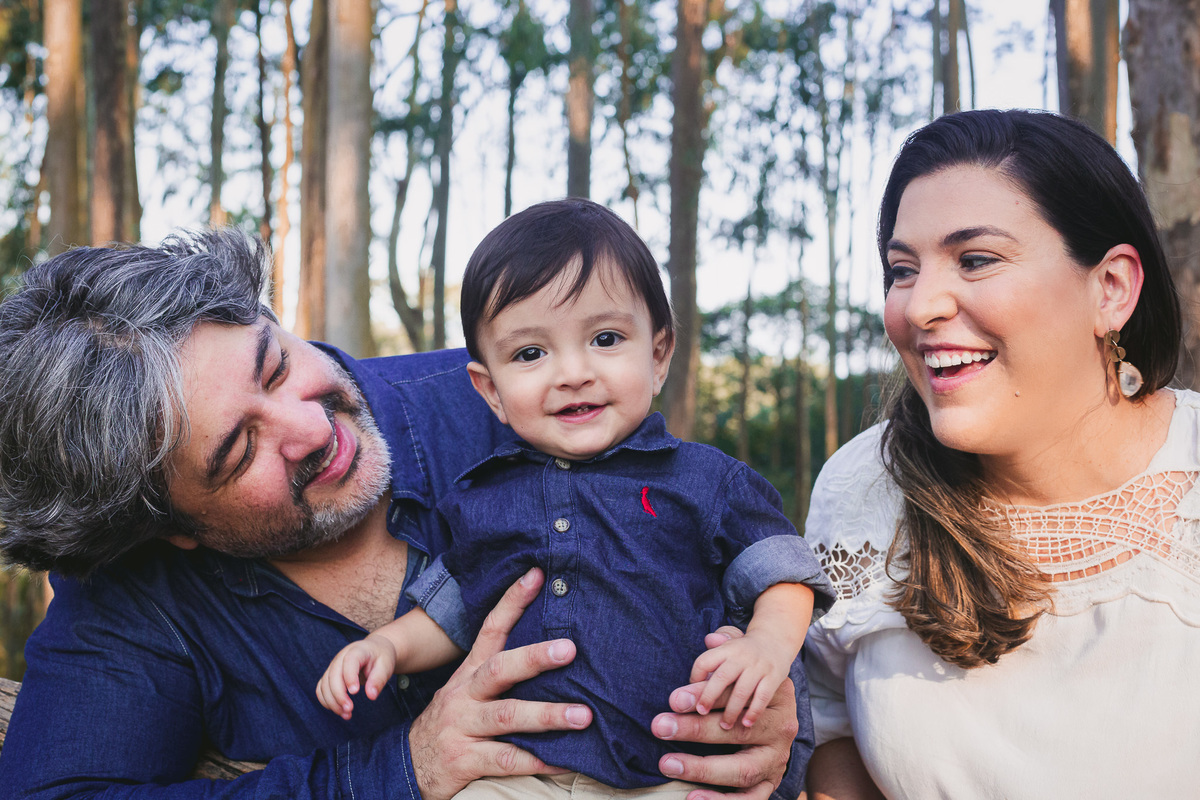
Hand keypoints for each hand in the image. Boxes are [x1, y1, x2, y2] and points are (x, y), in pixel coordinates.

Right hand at [315, 634, 396, 719]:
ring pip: (325, 685)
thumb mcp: (386, 666)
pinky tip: (339, 710)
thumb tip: (371, 696)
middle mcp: (341, 657)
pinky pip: (321, 689)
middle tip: (350, 710)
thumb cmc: (381, 657)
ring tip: (347, 715)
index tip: (355, 692)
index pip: (349, 662)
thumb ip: (379, 679)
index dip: (350, 677)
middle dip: (339, 695)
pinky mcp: (329, 675)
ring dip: (332, 702)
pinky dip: (327, 701)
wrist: (375, 650)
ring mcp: (333, 666)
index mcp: (357, 650)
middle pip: (333, 676)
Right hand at [408, 568, 593, 799]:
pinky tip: (566, 760)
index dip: (513, 601)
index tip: (538, 575)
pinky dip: (538, 760)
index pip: (491, 629)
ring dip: (548, 715)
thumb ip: (498, 673)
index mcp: (468, 673)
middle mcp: (464, 695)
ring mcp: (463, 727)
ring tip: (583, 716)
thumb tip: (548, 650)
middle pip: (499, 669)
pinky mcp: (465, 761)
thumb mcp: (464, 691)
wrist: (405, 768)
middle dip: (535, 658)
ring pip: (508, 715)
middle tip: (569, 649)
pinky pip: (507, 760)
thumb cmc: (450, 724)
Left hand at [654, 628, 797, 799]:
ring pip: (742, 768)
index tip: (673, 698)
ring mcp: (778, 759)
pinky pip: (750, 798)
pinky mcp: (771, 782)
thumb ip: (728, 648)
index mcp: (777, 695)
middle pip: (738, 731)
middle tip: (660, 726)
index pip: (737, 694)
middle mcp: (782, 728)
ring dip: (703, 768)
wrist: (780, 714)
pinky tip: (692, 797)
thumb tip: (711, 637)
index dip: (704, 694)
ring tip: (668, 764)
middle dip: (696, 729)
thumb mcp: (745, 659)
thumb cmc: (752, 681)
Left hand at [689, 630, 791, 728]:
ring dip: (731, 710)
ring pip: (741, 691)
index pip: (705, 662)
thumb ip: (710, 654)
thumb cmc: (742, 650)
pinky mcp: (774, 677)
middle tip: (701, 712)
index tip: (691, 695)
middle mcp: (741, 656)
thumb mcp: (726, 645)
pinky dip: (754, 712)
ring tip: (724, 725)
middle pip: (721, 677)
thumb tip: (696, 665)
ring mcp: (758, 666)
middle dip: (709, 696)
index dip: (695, 678)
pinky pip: (762, 697)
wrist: (775, 640)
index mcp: (726, 649)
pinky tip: (746, 724)